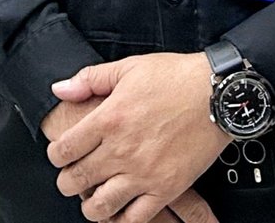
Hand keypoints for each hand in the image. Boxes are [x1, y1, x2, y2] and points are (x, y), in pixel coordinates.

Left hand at [46, 53, 228, 222]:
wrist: (219, 93)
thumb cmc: (176, 77)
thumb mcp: (130, 67)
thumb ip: (90, 79)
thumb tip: (59, 90)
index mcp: (108, 118)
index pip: (64, 150)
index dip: (56, 155)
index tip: (61, 155)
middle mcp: (121, 149)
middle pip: (76, 179)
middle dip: (67, 181)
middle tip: (72, 177)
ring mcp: (144, 172)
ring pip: (100, 205)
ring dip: (90, 204)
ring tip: (93, 196)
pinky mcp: (166, 188)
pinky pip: (135, 218)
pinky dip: (121, 219)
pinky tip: (120, 209)